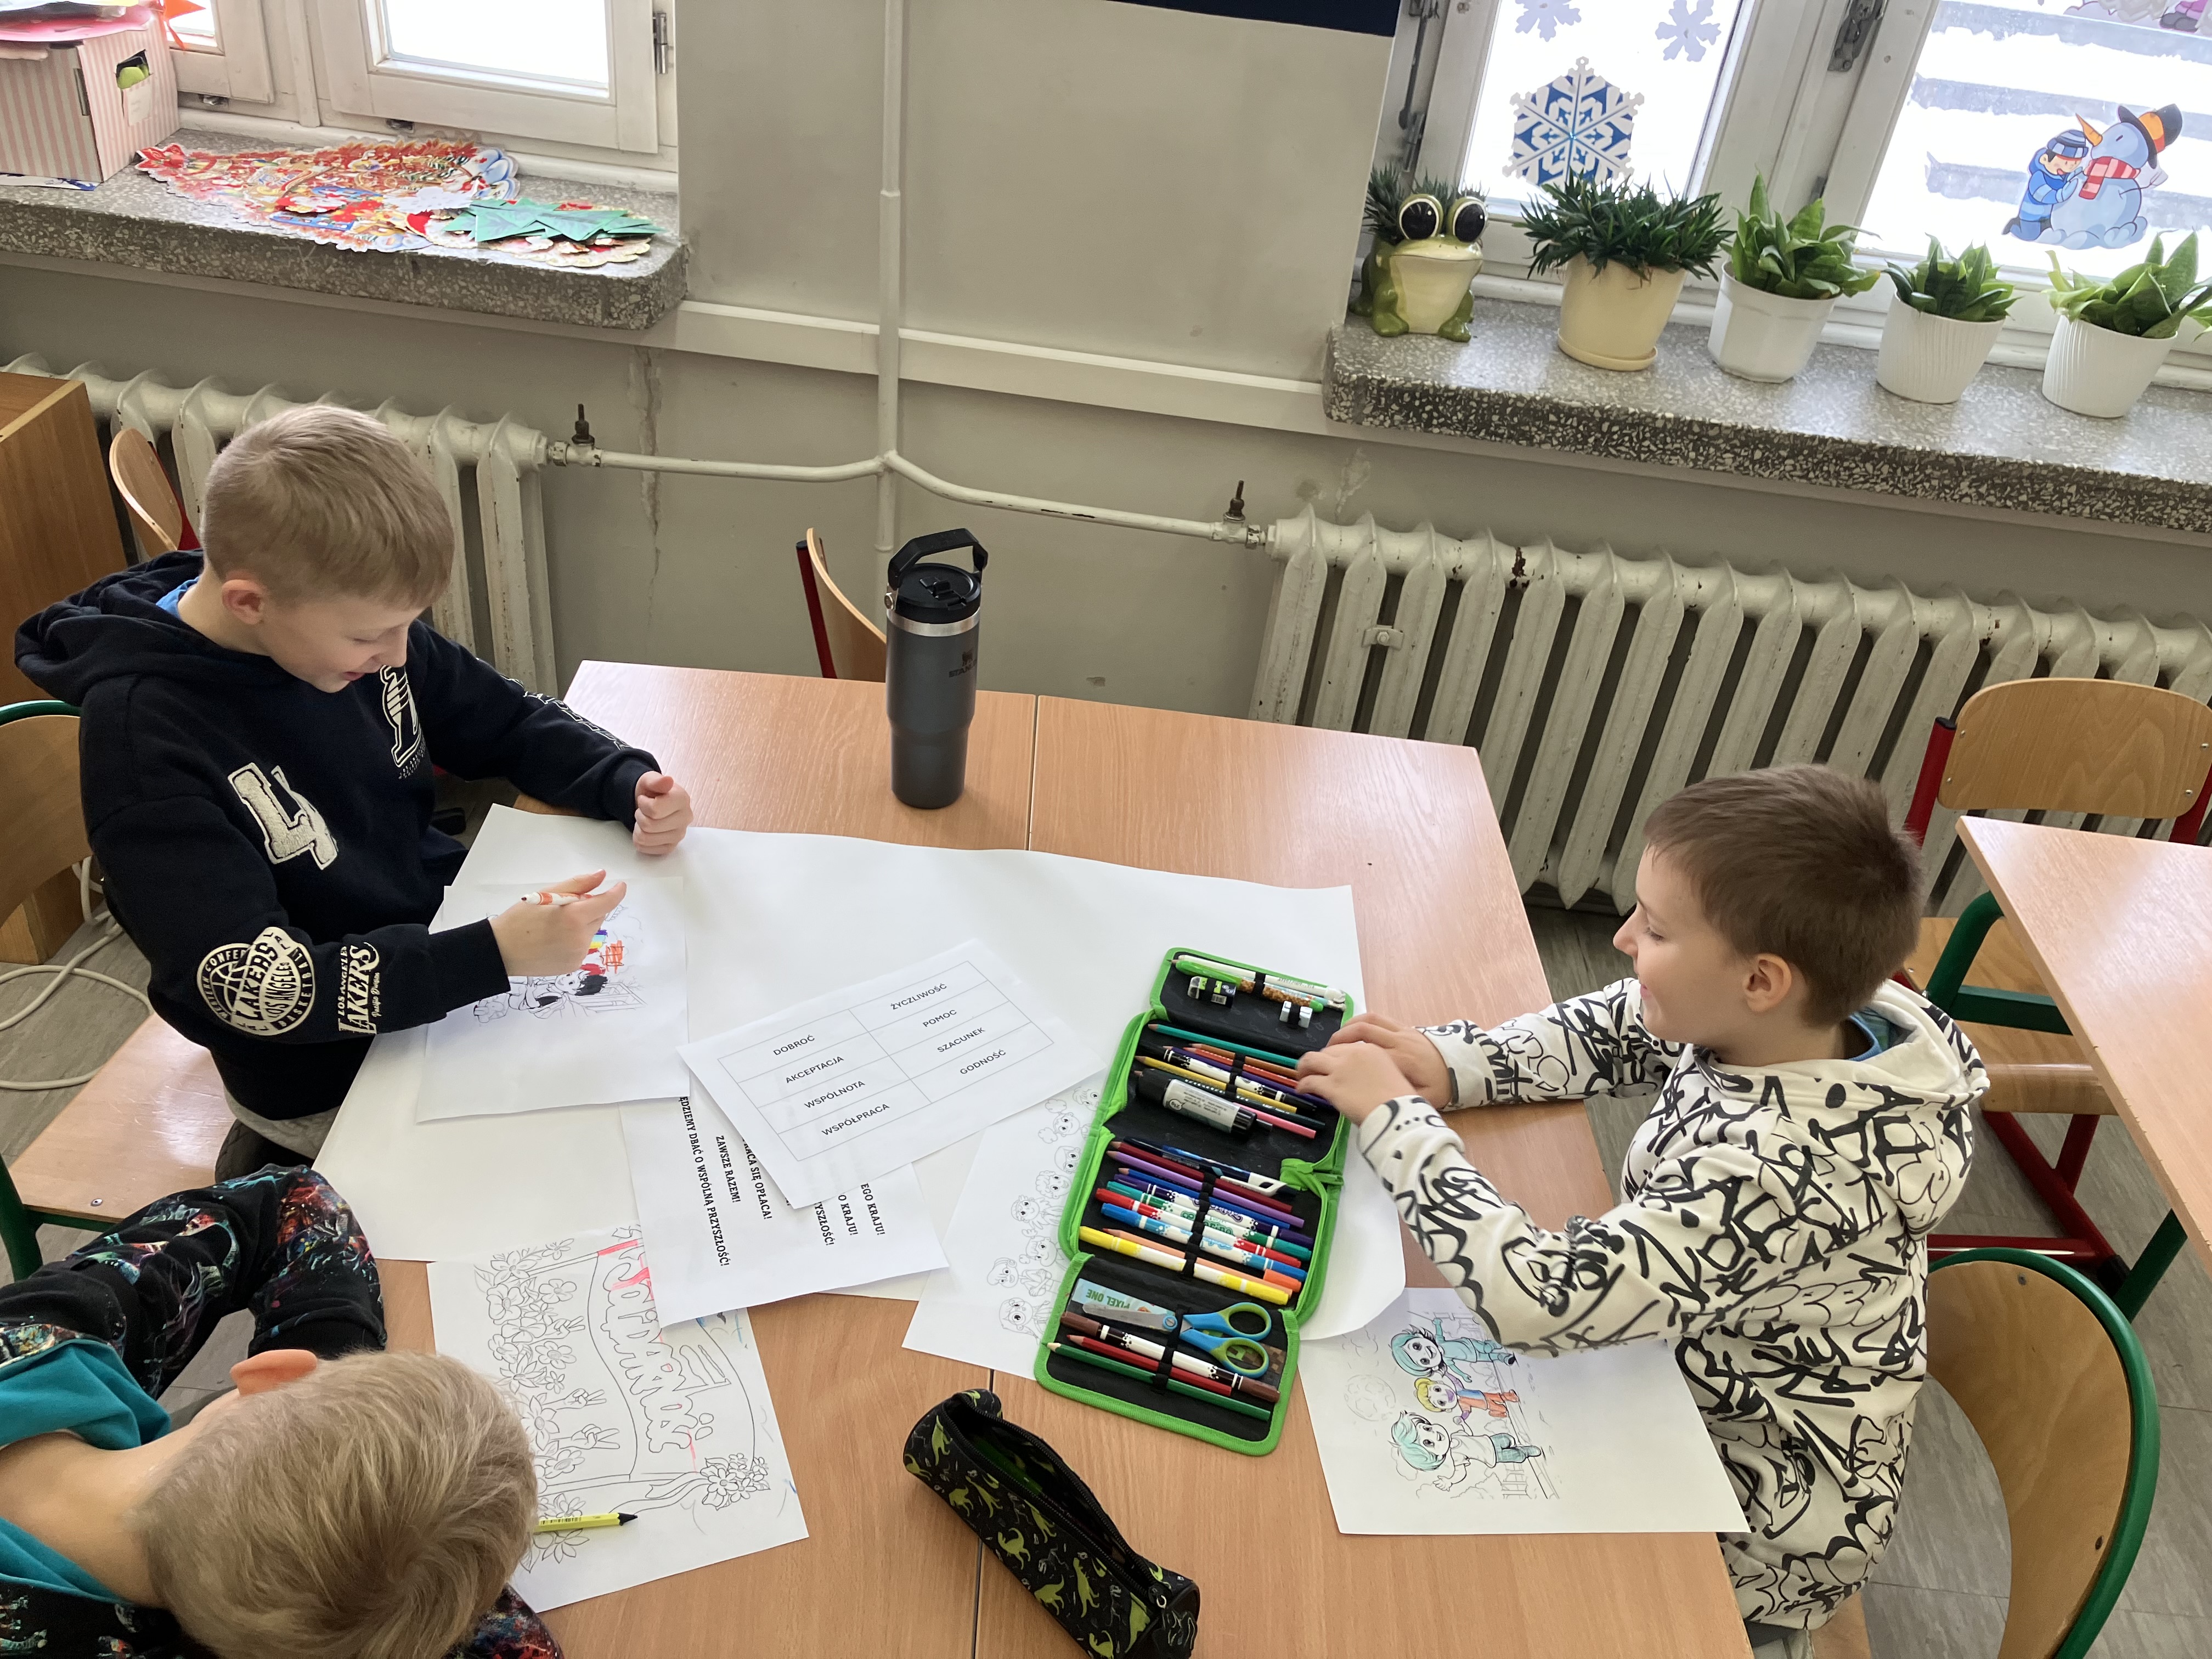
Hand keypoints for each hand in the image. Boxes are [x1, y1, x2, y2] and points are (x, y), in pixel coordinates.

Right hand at [489, 871, 626, 977]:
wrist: (500, 951)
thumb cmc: (520, 919)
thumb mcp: (546, 895)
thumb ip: (578, 885)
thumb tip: (601, 875)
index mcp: (574, 917)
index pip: (606, 903)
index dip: (616, 893)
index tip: (620, 886)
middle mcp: (580, 938)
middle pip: (598, 916)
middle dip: (589, 908)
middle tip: (566, 907)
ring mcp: (578, 954)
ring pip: (590, 932)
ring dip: (582, 925)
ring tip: (555, 926)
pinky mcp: (573, 965)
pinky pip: (582, 946)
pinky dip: (575, 939)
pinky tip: (555, 940)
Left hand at [634, 772, 691, 854]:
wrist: (652, 803)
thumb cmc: (651, 792)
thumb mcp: (649, 780)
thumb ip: (656, 781)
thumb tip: (667, 780)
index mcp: (682, 799)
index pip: (654, 810)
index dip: (643, 804)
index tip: (645, 799)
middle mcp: (685, 818)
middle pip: (649, 825)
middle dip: (640, 816)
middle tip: (644, 810)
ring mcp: (679, 835)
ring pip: (645, 838)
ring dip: (638, 828)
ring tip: (645, 819)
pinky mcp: (670, 847)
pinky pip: (645, 848)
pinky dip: (639, 839)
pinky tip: (646, 830)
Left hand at [1293, 1042, 1419, 1126]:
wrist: (1399, 1114)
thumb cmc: (1401, 1099)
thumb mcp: (1391, 1074)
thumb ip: (1374, 1069)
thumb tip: (1362, 1077)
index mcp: (1371, 1049)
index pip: (1344, 1046)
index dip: (1334, 1055)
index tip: (1330, 1063)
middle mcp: (1353, 1054)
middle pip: (1327, 1051)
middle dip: (1319, 1060)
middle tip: (1314, 1070)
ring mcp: (1340, 1069)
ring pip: (1311, 1060)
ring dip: (1304, 1067)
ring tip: (1301, 1076)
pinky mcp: (1331, 1086)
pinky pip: (1310, 1081)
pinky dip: (1303, 1085)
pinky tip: (1302, 1090)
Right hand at [1319, 1012, 1450, 1102]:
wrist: (1462, 1067)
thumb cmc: (1441, 1085)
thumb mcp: (1424, 1100)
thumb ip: (1401, 1099)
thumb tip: (1379, 1102)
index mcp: (1401, 1060)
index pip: (1366, 1055)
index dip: (1344, 1059)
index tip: (1330, 1067)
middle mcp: (1399, 1041)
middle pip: (1363, 1031)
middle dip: (1340, 1038)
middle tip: (1326, 1051)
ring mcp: (1403, 1031)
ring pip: (1369, 1019)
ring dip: (1348, 1026)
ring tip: (1335, 1039)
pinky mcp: (1406, 1027)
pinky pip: (1379, 1017)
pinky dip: (1361, 1021)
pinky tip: (1351, 1031)